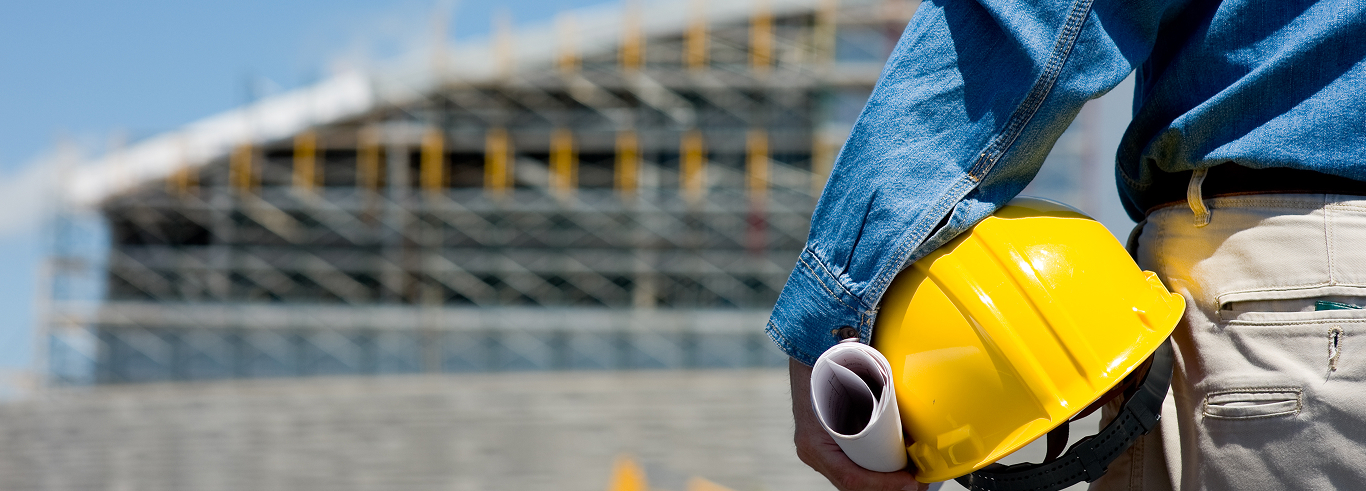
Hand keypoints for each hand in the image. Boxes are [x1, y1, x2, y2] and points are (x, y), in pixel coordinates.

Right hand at [789, 357, 928, 490]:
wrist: (809, 352)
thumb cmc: (831, 366)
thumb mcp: (852, 381)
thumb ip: (877, 394)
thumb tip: (912, 416)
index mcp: (815, 443)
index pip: (851, 477)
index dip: (883, 485)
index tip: (910, 481)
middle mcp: (813, 452)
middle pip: (854, 483)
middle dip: (888, 487)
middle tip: (917, 483)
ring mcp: (818, 452)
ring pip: (853, 478)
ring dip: (882, 480)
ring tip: (910, 475)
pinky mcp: (827, 446)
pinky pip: (851, 467)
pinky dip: (873, 472)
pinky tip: (895, 468)